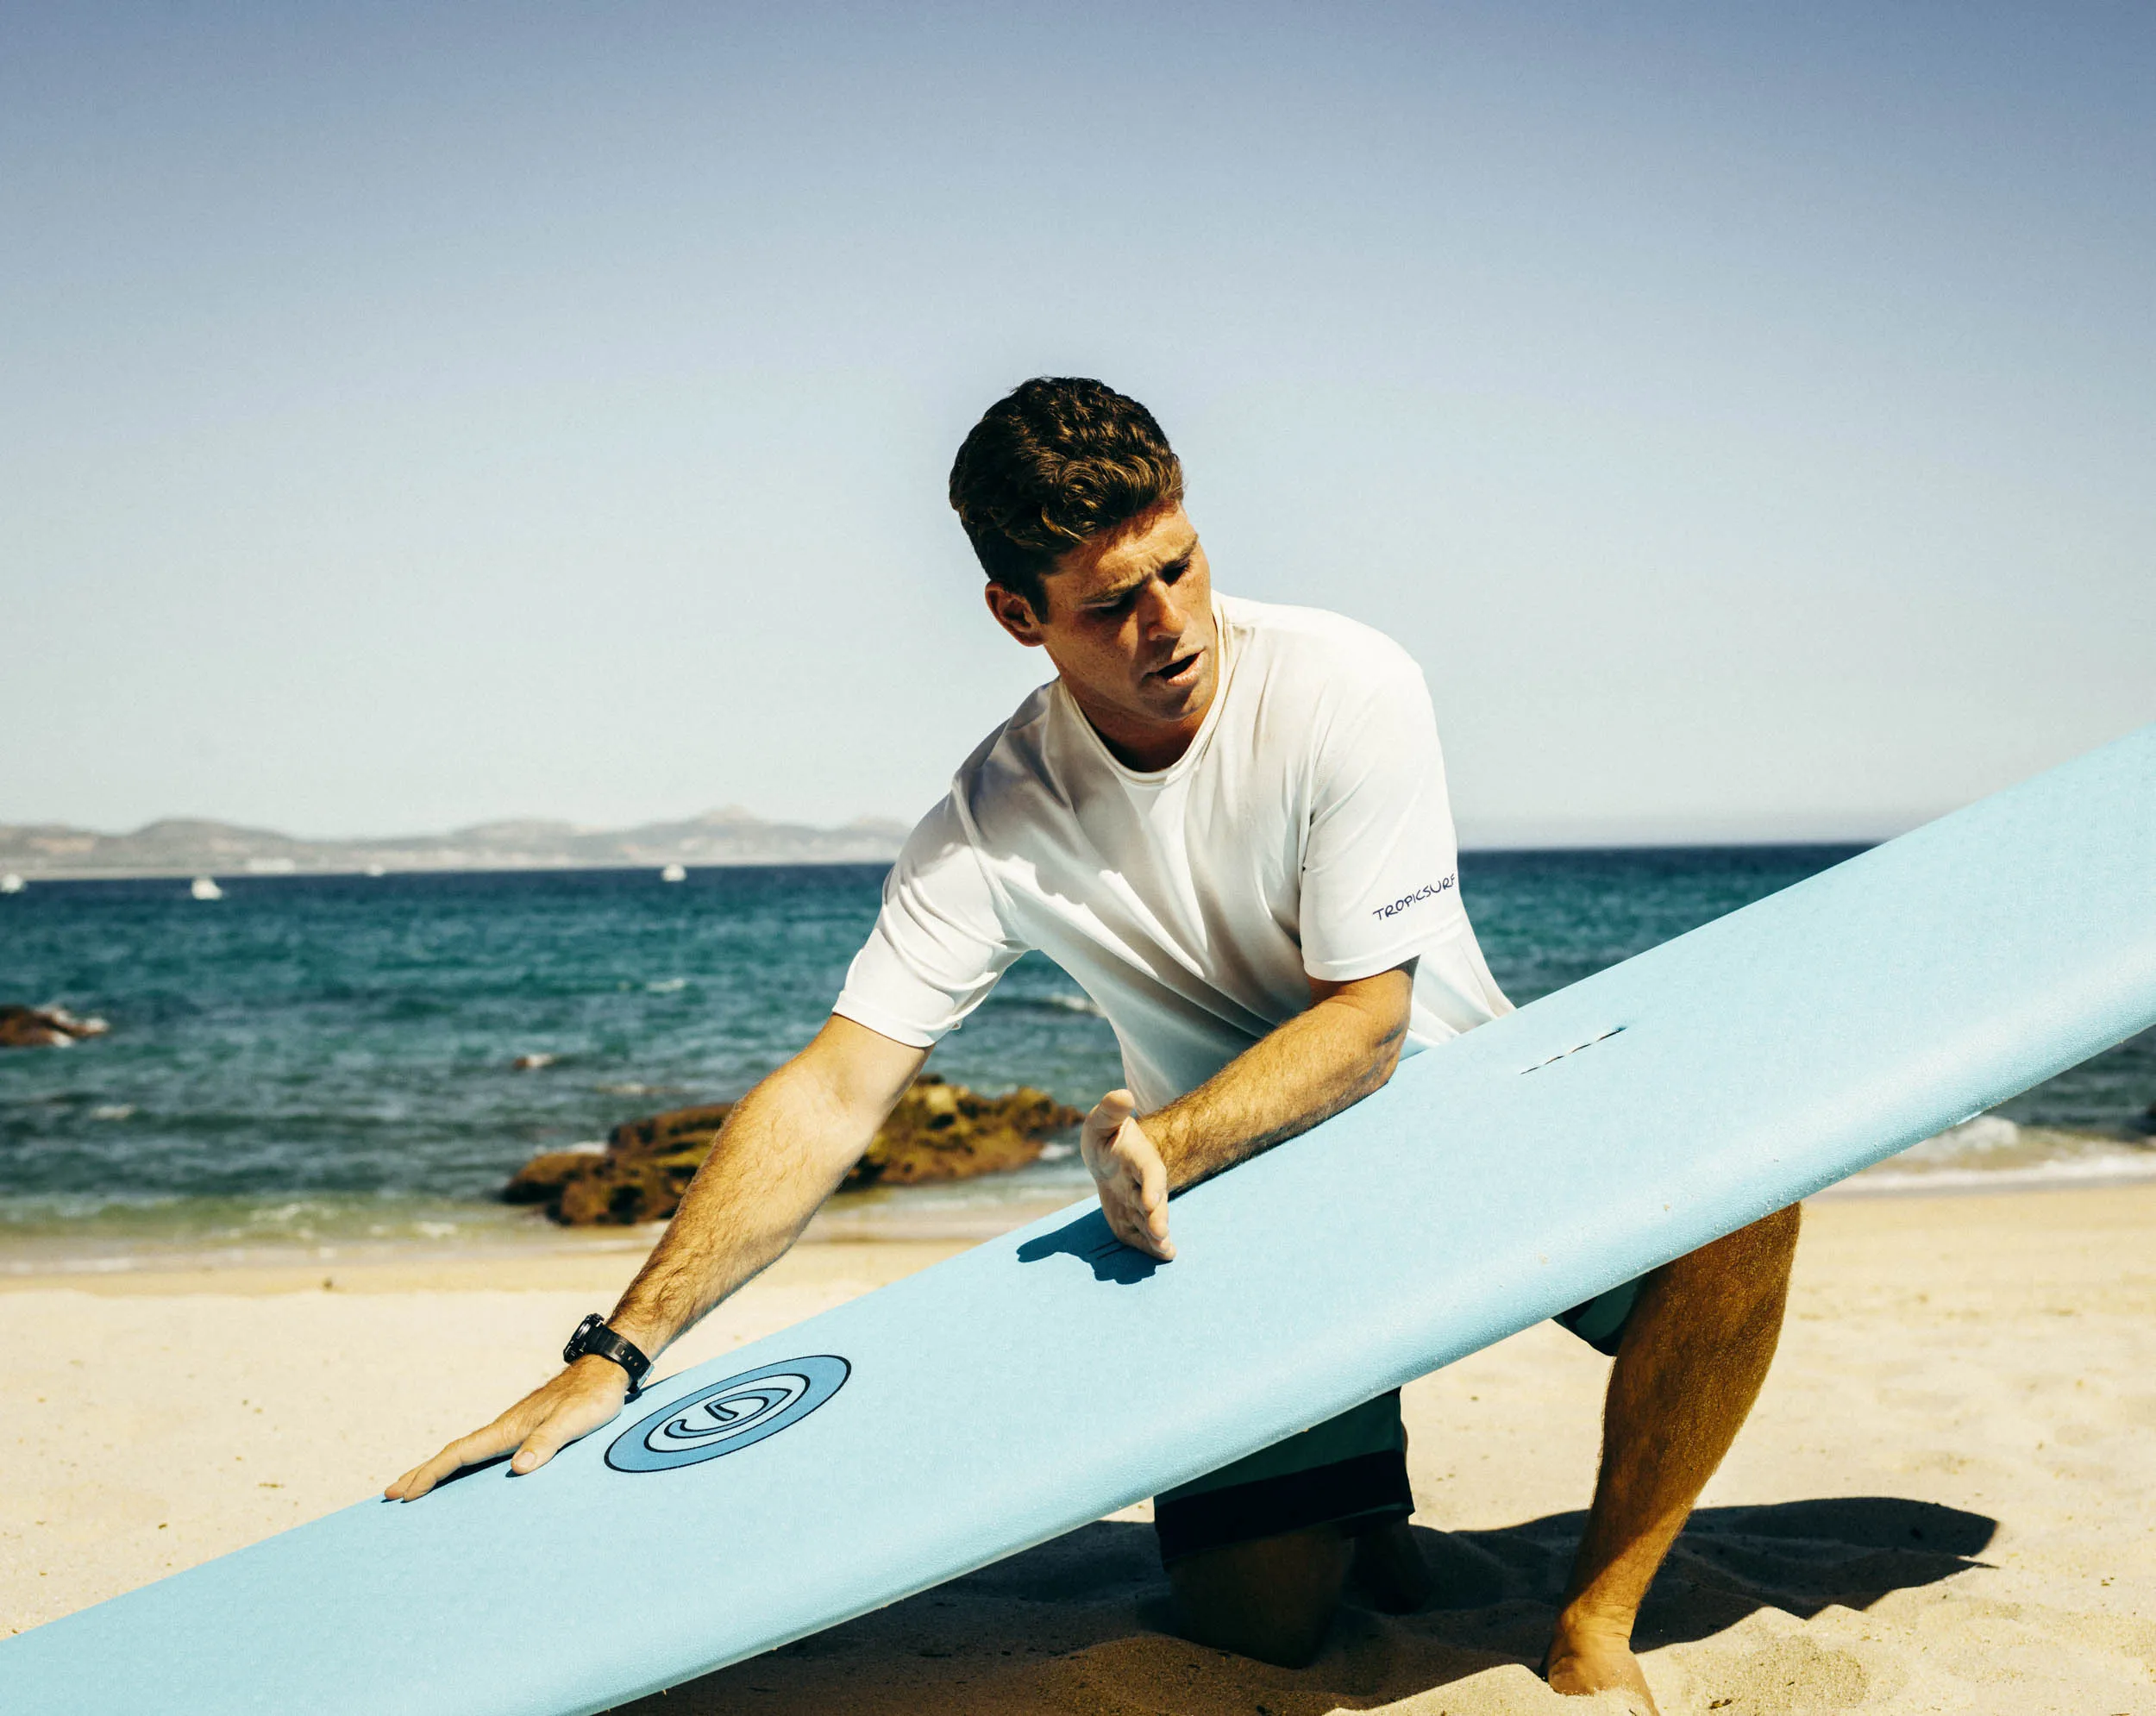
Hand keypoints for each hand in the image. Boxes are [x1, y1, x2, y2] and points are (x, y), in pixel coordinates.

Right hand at [384, 1356, 629, 1500]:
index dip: (431, 1474)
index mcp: (509, 1428)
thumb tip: (518, 1468)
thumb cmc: (593, 1396)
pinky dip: (463, 1463)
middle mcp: (505, 1427)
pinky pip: (483, 1450)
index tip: (404, 1492)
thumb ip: (548, 1442)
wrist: (606, 1370)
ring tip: (416, 1486)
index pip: (460, 1454)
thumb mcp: (574, 1421)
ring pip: (466, 1451)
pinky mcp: (525, 1428)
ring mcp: (513, 1427)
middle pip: (454, 1453)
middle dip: (422, 1473)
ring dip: (439, 1469)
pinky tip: (466, 1472)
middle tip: (390, 1493)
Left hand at [1081, 1089, 1174, 1260]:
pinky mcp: (1131, 1220)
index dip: (1152, 1186)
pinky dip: (1148, 1247)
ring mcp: (1140, 1203)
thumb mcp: (1102, 1120)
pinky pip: (1140, 1234)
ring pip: (1150, 1220)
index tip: (1151, 1201)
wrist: (1108, 1155)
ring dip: (1156, 1236)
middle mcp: (1144, 1183)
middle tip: (1160, 1234)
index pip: (1149, 1172)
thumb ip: (1110, 1110)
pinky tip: (1161, 1256)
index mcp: (1138, 1158)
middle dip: (1157, 1217)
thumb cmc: (1105, 1134)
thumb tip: (1122, 1094)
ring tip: (1164, 1251)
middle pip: (1154, 1201)